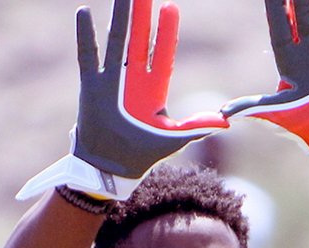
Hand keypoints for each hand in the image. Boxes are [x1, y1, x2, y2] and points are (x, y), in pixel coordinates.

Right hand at [17, 0, 228, 200]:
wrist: (109, 171)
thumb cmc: (139, 156)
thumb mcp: (171, 140)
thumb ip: (196, 128)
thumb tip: (225, 121)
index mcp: (153, 91)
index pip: (161, 55)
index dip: (166, 32)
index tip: (170, 7)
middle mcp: (132, 81)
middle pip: (139, 40)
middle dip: (143, 15)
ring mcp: (111, 82)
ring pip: (115, 41)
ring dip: (118, 17)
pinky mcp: (91, 87)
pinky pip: (87, 56)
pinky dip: (85, 35)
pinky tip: (83, 11)